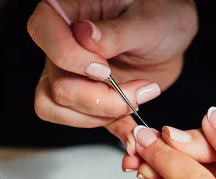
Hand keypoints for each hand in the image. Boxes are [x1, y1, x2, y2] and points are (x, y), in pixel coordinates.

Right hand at [28, 0, 197, 151]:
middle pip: (57, 85)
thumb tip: (86, 36)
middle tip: (137, 91)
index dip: (69, 57)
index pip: (43, 31)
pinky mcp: (88, 98)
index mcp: (70, 12)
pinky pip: (83, 121)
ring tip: (136, 101)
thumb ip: (116, 32)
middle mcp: (62, 44)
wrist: (172, 40)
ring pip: (58, 108)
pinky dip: (112, 130)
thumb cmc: (159, 17)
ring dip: (101, 115)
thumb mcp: (147, 22)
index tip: (103, 69)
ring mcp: (70, 73)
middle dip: (100, 99)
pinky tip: (132, 128)